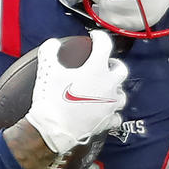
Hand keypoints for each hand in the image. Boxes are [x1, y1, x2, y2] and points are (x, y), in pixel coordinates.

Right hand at [24, 29, 127, 153]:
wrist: (53, 131)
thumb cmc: (52, 101)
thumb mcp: (47, 70)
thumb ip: (49, 51)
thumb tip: (52, 44)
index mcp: (97, 70)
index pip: (105, 45)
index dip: (100, 38)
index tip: (95, 38)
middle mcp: (109, 86)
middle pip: (121, 70)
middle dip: (113, 64)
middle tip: (104, 63)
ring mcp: (111, 105)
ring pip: (122, 93)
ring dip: (115, 88)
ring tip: (104, 87)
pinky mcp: (108, 121)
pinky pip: (116, 115)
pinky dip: (111, 111)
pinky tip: (104, 110)